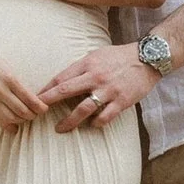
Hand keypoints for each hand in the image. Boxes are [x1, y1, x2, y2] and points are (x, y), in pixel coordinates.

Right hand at [0, 38, 46, 129]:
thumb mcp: (5, 65)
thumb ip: (15, 81)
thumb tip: (28, 96)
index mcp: (9, 78)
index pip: (29, 98)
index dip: (39, 107)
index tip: (44, 109)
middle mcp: (0, 90)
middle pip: (22, 111)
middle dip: (32, 115)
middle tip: (36, 114)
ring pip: (10, 118)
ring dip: (20, 121)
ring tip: (25, 118)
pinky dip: (6, 125)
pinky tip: (12, 126)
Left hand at [38, 43, 157, 132]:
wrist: (148, 58)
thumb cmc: (119, 56)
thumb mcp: (97, 55)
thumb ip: (81, 67)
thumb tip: (64, 80)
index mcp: (88, 64)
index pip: (61, 77)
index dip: (47, 89)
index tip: (36, 97)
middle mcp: (96, 77)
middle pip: (66, 91)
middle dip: (49, 102)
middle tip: (36, 113)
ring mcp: (108, 90)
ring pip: (83, 108)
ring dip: (70, 120)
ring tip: (60, 128)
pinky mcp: (122, 101)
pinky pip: (105, 116)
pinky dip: (96, 123)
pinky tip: (91, 125)